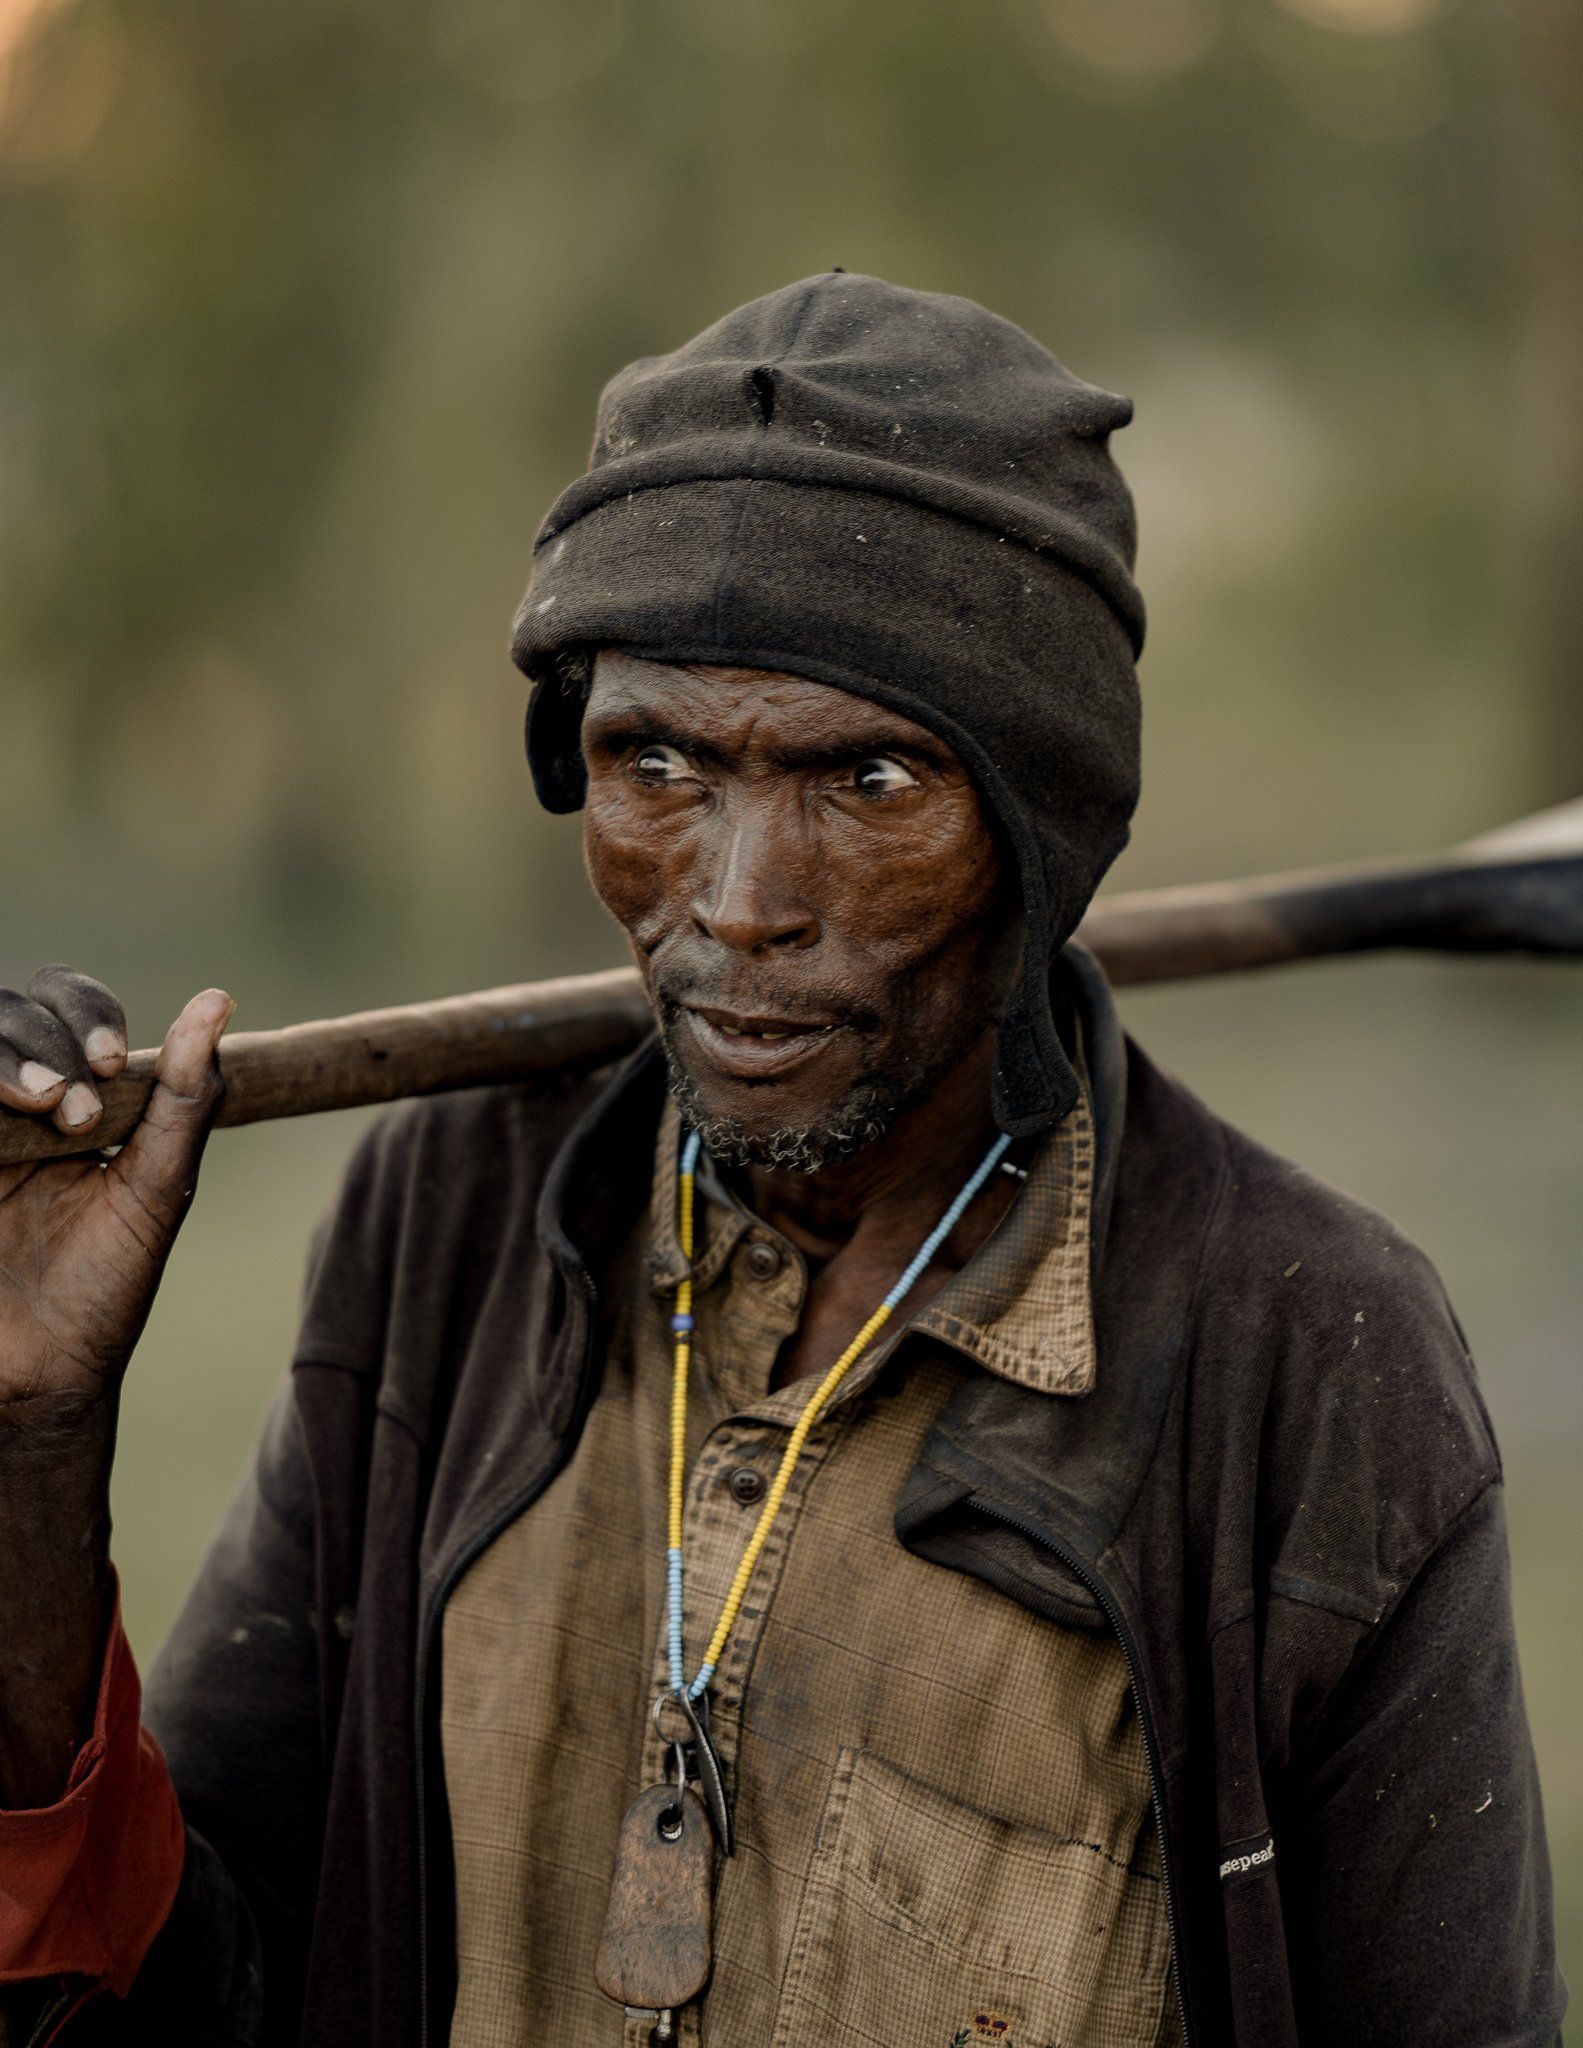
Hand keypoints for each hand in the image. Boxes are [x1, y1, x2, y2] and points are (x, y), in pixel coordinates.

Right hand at [0, 968, 233, 1416]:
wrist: (40, 1376)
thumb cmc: (103, 1287)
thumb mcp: (157, 1190)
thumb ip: (184, 1099)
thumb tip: (215, 1002)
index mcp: (73, 1095)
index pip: (67, 1004)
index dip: (85, 1011)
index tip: (114, 1062)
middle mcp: (14, 1101)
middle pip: (9, 1011)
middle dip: (46, 1039)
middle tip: (78, 1110)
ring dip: (6, 1057)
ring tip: (44, 1108)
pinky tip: (7, 1117)